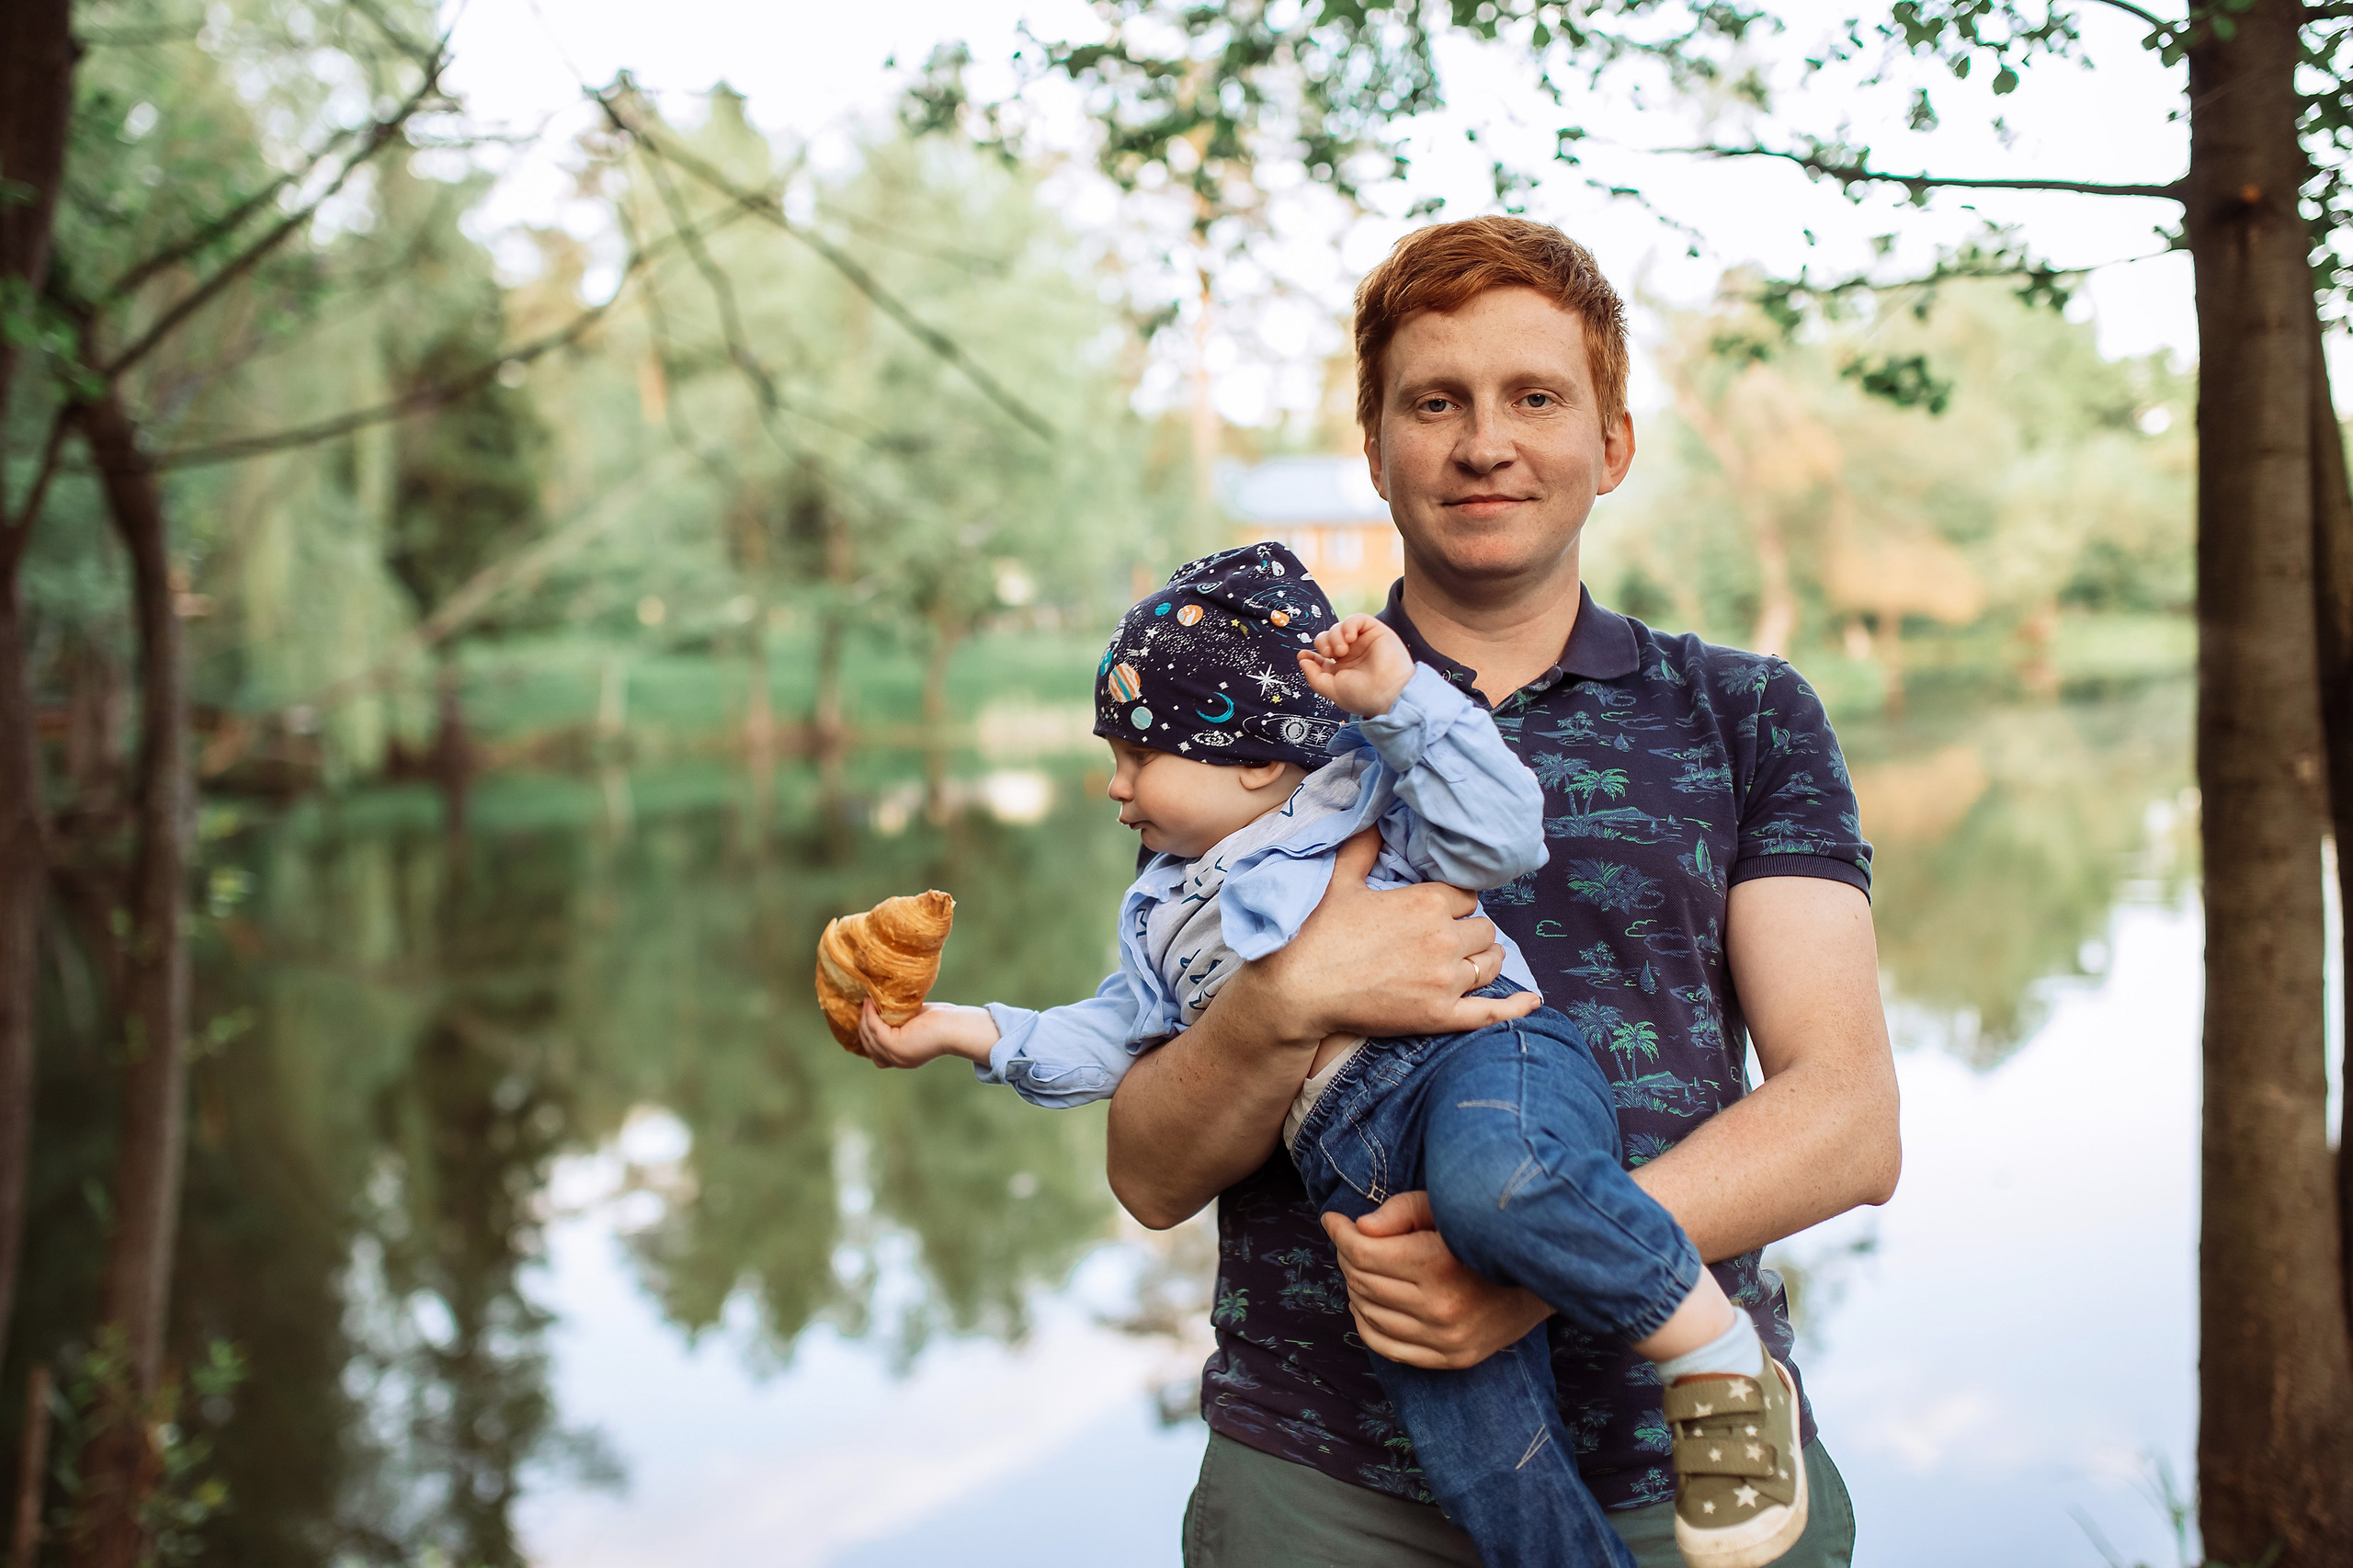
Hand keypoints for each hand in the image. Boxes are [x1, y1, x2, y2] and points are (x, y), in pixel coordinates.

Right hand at [858, 999, 999, 1068]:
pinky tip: (870, 1003)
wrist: (956, 1027)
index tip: (865, 1016)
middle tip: (865, 1006)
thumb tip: (884, 1008)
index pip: (876, 1054)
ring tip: (866, 1001)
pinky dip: (869, 1015)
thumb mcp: (916, 1023)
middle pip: (869, 1045)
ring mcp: (895, 1055)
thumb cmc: (943, 1021)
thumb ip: (900, 1022)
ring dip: (865, 1017)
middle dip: (863, 1025)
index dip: (867, 1036)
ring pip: (869, 1037)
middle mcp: (898, 1061)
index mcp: (904, 1058)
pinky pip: (874, 1029)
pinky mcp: (895, 1045)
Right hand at [1252, 832, 1540, 1043]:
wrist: (1297, 992)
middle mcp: (1444, 938)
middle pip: (1483, 928)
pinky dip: (1515, 1008)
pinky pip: (1491, 1012)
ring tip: (1466, 960)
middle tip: (1444, 938)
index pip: (1467, 896)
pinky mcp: (1440, 1016)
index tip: (1436, 910)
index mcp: (1425, 902)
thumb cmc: (1314, 935)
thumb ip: (1363, 848)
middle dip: (1468, 930)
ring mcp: (1445, 980)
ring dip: (1482, 958)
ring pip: (1491, 963)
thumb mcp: (1339, 882)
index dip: (1453, 903)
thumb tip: (1375, 819)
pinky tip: (1532, 1002)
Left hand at [1297, 614, 1413, 716]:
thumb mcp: (1331, 689)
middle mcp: (1352, 655)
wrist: (1389, 692)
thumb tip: (1302, 660)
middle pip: (1327, 638)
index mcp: (1342, 669)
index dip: (1310, 654)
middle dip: (1322, 643)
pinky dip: (1348, 625)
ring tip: (1341, 650)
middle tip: (1328, 654)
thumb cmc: (1362, 695)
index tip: (1303, 655)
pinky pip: (1357, 619)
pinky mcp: (1375, 632)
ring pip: (1339, 627)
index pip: (1322, 656)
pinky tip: (1350, 638)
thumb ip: (1314, 676)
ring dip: (1334, 636)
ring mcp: (1363, 642)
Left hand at [1322, 1192, 1551, 1368]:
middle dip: (1346, 1255)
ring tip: (1358, 1267)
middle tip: (1348, 1239)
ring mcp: (1444, 1340)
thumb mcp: (1447, 1207)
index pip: (1364, 1251)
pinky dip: (1366, 1324)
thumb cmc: (1487, 1233)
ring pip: (1369, 1314)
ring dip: (1354, 1287)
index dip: (1339, 1232)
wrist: (1544, 1278)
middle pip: (1363, 1281)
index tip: (1332, 1219)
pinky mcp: (1450, 1359)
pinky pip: (1387, 1348)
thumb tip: (1358, 1229)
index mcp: (1437, 1264)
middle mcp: (1439, 1307)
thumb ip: (1400, 1212)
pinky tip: (1365, 1303)